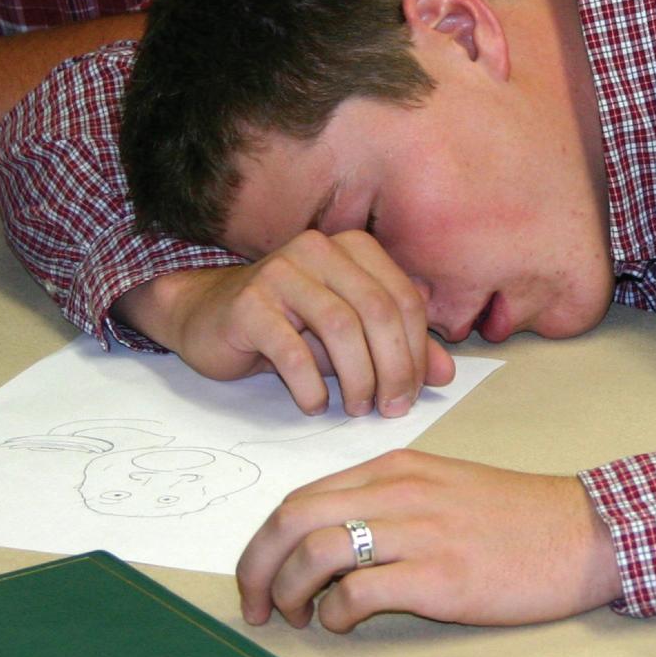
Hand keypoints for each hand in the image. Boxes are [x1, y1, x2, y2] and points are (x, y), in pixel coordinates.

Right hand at [114, 230, 454, 416]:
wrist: (208, 317)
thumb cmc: (288, 326)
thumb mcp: (350, 335)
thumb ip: (399, 348)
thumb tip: (447, 375)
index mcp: (353, 247)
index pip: (404, 298)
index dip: (417, 351)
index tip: (413, 395)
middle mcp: (319, 248)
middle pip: (378, 310)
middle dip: (393, 368)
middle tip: (390, 409)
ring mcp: (281, 271)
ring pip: (340, 326)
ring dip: (357, 378)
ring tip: (356, 408)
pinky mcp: (249, 303)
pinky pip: (292, 349)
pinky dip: (310, 385)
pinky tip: (313, 403)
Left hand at [236, 449, 621, 630]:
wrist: (579, 530)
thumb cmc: (510, 513)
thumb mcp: (438, 483)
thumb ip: (383, 499)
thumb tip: (326, 535)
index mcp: (393, 468)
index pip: (301, 497)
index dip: (267, 540)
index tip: (262, 573)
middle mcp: (396, 491)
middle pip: (293, 519)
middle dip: (257, 566)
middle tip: (257, 603)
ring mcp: (417, 531)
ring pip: (316, 552)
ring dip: (288, 593)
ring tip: (296, 618)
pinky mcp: (438, 576)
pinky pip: (358, 592)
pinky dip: (334, 613)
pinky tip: (343, 621)